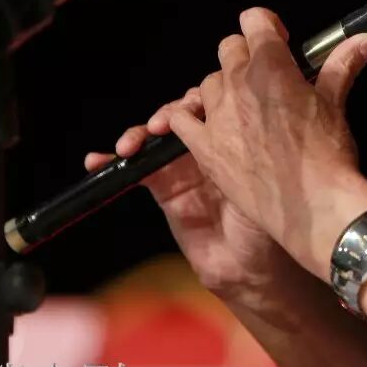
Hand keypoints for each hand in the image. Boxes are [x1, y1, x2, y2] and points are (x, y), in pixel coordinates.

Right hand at [84, 88, 286, 303]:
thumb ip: (251, 152)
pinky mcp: (163, 187)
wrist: (251, 266)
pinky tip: (96, 161)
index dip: (199, 100)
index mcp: (235, 137)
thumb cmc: (270, 221)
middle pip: (181, 114)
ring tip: (128, 146)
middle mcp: (208, 145)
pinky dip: (111, 164)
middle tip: (161, 125)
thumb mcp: (264, 182)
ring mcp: (183, 164)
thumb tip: (254, 120)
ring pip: (155, 137)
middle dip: (168, 113)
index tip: (192, 107)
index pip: (214, 103)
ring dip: (138, 134)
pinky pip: (135, 169)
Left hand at [169, 7, 366, 280]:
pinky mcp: (204, 147)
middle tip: (266, 80)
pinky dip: (189, 117)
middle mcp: (237, 83)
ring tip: (244, 108)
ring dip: (224, 88)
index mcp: (270, 66)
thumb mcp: (335, 104)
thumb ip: (343, 65)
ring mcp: (217, 115)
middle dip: (246, 57)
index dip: (267, 27)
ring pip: (207, 83)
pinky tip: (206, 126)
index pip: (254, 20)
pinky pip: (180, 119)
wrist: (311, 207)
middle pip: (228, 49)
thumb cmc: (328, 155)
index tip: (279, 41)